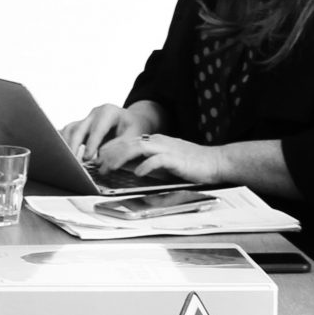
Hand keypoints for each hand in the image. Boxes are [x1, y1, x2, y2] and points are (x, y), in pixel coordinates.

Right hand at [61, 102, 152, 163]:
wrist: (133, 121)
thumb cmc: (135, 127)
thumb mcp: (134, 135)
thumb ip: (120, 147)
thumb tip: (104, 162)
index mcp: (108, 112)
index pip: (97, 129)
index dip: (91, 144)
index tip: (88, 158)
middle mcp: (94, 113)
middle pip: (78, 128)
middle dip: (74, 146)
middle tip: (73, 162)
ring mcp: (86, 119)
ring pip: (70, 130)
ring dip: (67, 146)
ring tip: (66, 161)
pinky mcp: (81, 127)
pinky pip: (68, 133)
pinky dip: (64, 143)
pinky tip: (62, 154)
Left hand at [92, 132, 231, 185]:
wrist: (216, 162)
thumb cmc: (191, 164)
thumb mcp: (163, 162)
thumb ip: (146, 162)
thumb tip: (126, 167)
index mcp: (154, 141)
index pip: (127, 142)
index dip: (110, 150)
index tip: (97, 159)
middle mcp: (158, 142)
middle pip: (128, 143)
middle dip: (109, 154)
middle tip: (97, 165)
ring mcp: (167, 148)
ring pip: (138, 148)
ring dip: (120, 158)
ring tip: (109, 167)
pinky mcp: (176, 158)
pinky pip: (157, 160)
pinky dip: (146, 165)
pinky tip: (137, 173)